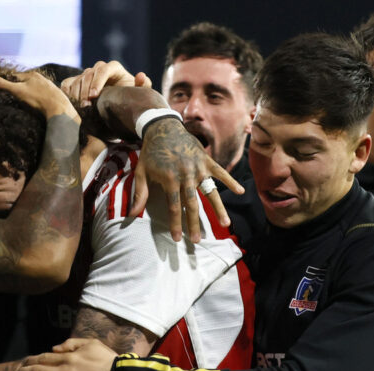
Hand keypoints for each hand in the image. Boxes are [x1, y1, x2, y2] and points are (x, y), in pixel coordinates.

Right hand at [0, 71, 78, 121]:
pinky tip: (36, 106)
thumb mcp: (17, 91)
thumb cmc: (38, 98)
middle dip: (18, 88)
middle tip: (11, 97)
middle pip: (25, 83)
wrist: (59, 109)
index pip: (14, 76)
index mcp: (32, 75)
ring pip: (34, 89)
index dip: (6, 82)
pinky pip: (42, 97)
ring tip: (23, 103)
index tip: (0, 88)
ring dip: (28, 95)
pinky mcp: (54, 97)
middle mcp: (41, 79)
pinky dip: (37, 100)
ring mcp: (49, 87)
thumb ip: (2, 84)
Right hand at [61, 60, 151, 106]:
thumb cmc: (131, 100)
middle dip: (85, 90)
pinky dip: (67, 92)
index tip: (94, 96)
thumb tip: (141, 76)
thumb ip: (143, 86)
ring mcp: (88, 74)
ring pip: (78, 79)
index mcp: (114, 68)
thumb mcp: (139, 95)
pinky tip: (70, 104)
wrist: (120, 107)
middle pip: (88, 74)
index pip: (103, 70)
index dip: (97, 82)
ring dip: (76, 94)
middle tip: (86, 107)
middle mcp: (100, 68)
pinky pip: (68, 83)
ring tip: (80, 109)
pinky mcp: (78, 81)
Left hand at [130, 118, 243, 241]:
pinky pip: (221, 172)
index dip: (176, 223)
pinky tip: (240, 191)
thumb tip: (132, 214)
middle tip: (198, 240)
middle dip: (194, 223)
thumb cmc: (151, 153)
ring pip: (210, 191)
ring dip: (218, 208)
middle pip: (192, 204)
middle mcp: (186, 174)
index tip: (178, 239)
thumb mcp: (141, 172)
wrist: (163, 127)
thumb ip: (140, 193)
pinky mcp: (207, 160)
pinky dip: (230, 181)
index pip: (173, 206)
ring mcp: (198, 167)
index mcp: (169, 178)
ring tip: (225, 224)